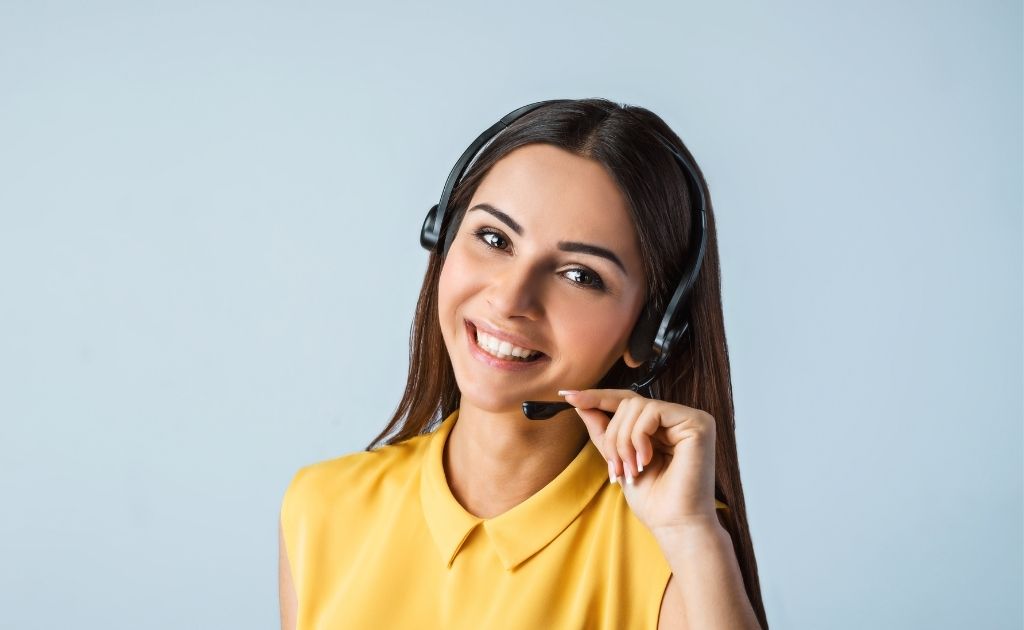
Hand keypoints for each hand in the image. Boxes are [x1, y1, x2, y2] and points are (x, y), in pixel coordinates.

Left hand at [561, 388, 719, 533]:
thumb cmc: (652, 500)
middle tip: (617, 469)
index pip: (626, 401)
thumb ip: (603, 431)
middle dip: (613, 436)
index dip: (597, 397)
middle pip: (628, 404)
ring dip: (624, 441)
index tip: (567, 395)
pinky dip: (639, 437)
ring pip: (637, 406)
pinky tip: (646, 460)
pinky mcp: (698, 423)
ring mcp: (689, 418)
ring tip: (632, 469)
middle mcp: (677, 418)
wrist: (674, 525)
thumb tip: (580, 404)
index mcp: (661, 426)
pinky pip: (652, 412)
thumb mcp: (618, 460)